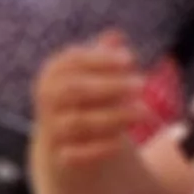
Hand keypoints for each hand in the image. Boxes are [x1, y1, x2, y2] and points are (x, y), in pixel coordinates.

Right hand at [31, 32, 145, 175]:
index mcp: (53, 74)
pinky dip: (98, 148)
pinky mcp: (61, 157)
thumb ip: (104, 57)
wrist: (69, 143)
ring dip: (113, 116)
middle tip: (143, 84)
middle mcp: (48, 100)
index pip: (71, 61)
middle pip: (73, 90)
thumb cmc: (89, 99)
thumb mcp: (96, 75)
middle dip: (109, 86)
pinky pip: (75, 155)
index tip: (131, 59)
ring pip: (78, 123)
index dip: (100, 59)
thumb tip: (115, 36)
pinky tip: (122, 142)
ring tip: (145, 111)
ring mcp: (52, 129)